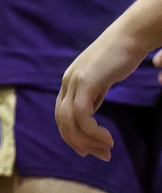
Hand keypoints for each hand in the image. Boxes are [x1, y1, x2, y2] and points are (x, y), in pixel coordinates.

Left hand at [57, 31, 131, 159]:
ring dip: (88, 141)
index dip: (72, 137)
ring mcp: (75, 80)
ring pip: (70, 121)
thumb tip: (89, 115)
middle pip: (62, 122)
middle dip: (80, 144)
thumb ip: (93, 95)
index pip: (61, 116)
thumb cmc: (121, 57)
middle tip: (101, 156)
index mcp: (69, 82)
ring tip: (107, 150)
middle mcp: (67, 81)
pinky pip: (82, 114)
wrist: (130, 36)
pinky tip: (108, 138)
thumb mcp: (102, 80)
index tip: (88, 152)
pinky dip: (93, 131)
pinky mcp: (86, 81)